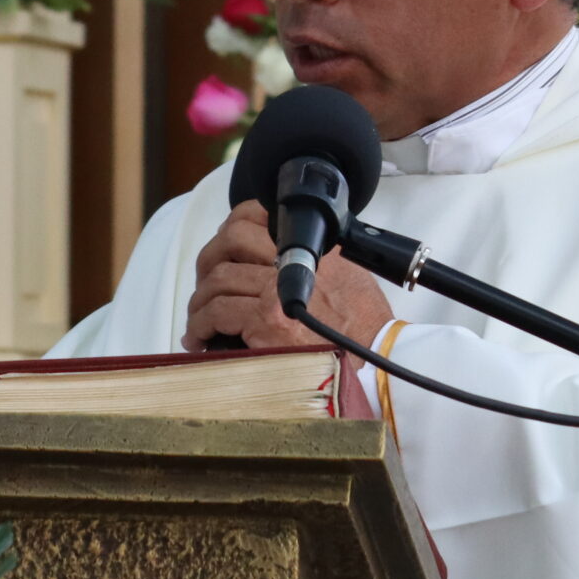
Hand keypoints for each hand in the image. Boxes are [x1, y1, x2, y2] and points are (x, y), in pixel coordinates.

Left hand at [184, 201, 392, 352]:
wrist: (378, 362)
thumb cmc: (365, 329)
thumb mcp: (347, 275)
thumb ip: (314, 260)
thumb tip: (277, 264)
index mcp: (310, 247)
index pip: (254, 216)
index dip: (228, 230)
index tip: (222, 251)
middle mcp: (291, 263)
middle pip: (228, 243)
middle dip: (207, 264)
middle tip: (204, 288)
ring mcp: (277, 293)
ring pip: (216, 280)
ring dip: (200, 302)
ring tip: (199, 321)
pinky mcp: (266, 322)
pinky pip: (217, 312)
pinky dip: (201, 324)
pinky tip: (202, 337)